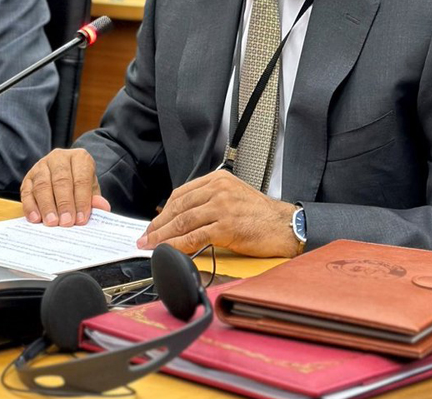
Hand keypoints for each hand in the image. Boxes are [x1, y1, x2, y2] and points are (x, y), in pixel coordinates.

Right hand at [20, 148, 110, 226]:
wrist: (65, 174)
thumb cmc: (80, 184)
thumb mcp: (91, 189)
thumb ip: (95, 198)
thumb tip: (102, 207)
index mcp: (79, 158)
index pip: (81, 179)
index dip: (82, 200)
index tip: (81, 219)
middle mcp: (59, 158)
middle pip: (61, 181)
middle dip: (64, 203)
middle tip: (66, 222)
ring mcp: (41, 166)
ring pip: (42, 185)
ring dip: (47, 206)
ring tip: (52, 223)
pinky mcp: (28, 177)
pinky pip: (27, 191)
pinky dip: (30, 206)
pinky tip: (35, 219)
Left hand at [137, 171, 297, 257]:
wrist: (286, 226)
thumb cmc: (262, 216)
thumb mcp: (234, 197)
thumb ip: (210, 201)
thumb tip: (183, 218)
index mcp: (218, 180)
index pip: (181, 194)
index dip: (163, 211)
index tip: (154, 224)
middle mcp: (218, 189)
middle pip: (178, 207)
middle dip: (158, 225)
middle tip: (146, 237)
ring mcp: (222, 206)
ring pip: (183, 222)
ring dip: (163, 236)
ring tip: (151, 246)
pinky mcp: (226, 225)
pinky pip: (194, 237)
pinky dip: (177, 245)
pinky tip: (168, 251)